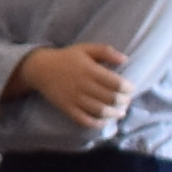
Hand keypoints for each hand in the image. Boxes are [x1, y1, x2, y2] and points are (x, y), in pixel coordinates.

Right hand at [13, 43, 130, 128]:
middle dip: (124, 101)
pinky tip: (105, 120)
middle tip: (127, 100)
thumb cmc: (67, 57)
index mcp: (89, 69)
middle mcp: (83, 85)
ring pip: (100, 111)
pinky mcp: (67, 108)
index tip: (131, 88)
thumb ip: (106, 51)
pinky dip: (98, 123)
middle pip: (110, 98)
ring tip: (120, 112)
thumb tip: (125, 59)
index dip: (127, 88)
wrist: (40, 69)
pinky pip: (85, 120)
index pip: (115, 83)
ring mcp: (74, 98)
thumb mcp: (86, 48)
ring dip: (114, 114)